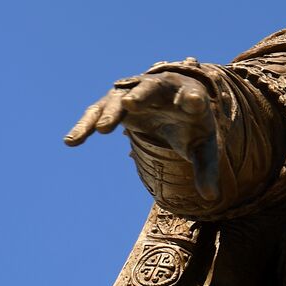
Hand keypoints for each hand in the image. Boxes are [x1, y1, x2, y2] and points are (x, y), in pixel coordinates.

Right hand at [64, 71, 221, 199]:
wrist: (175, 104)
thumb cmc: (192, 125)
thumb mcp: (203, 146)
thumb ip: (207, 169)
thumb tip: (212, 198)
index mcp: (190, 97)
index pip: (193, 97)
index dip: (193, 100)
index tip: (194, 102)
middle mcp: (162, 88)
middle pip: (152, 87)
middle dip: (142, 94)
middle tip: (130, 104)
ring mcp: (136, 92)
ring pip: (120, 98)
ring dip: (111, 112)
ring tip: (102, 130)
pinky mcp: (116, 101)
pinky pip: (98, 111)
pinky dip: (86, 124)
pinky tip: (72, 142)